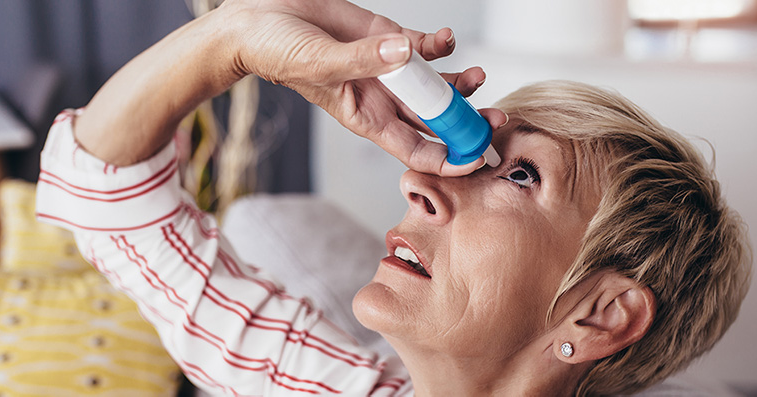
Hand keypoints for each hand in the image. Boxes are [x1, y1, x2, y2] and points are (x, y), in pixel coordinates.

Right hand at [219, 0, 507, 175]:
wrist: (260, 19)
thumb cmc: (277, 52)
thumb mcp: (318, 61)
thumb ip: (364, 59)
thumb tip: (407, 52)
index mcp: (367, 118)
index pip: (417, 150)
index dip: (450, 158)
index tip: (479, 155)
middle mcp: (383, 98)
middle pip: (436, 121)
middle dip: (468, 123)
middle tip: (497, 118)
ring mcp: (388, 68)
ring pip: (437, 85)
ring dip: (461, 84)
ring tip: (480, 75)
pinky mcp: (387, 37)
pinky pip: (424, 48)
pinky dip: (440, 45)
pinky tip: (448, 39)